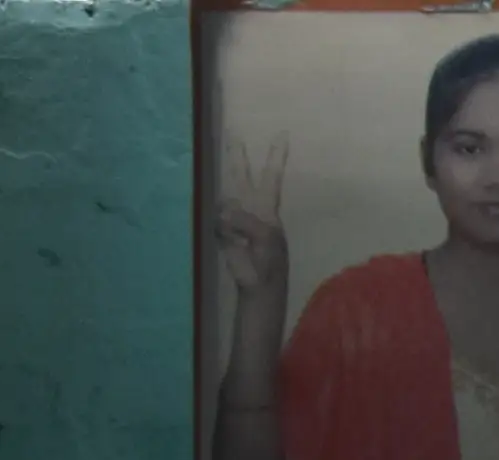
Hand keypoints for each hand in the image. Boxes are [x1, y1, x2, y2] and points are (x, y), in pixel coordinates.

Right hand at [213, 141, 292, 320]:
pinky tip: (228, 237)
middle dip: (238, 156)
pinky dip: (220, 225)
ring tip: (231, 219)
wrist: (257, 287)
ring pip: (225, 198)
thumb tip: (222, 211)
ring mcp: (233, 218)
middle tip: (233, 132)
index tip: (283, 135)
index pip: (271, 177)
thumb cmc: (268, 264)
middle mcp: (250, 208)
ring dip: (225, 203)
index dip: (275, 157)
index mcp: (267, 209)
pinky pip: (215, 218)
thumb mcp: (264, 238)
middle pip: (243, 176)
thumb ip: (245, 220)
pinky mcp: (219, 229)